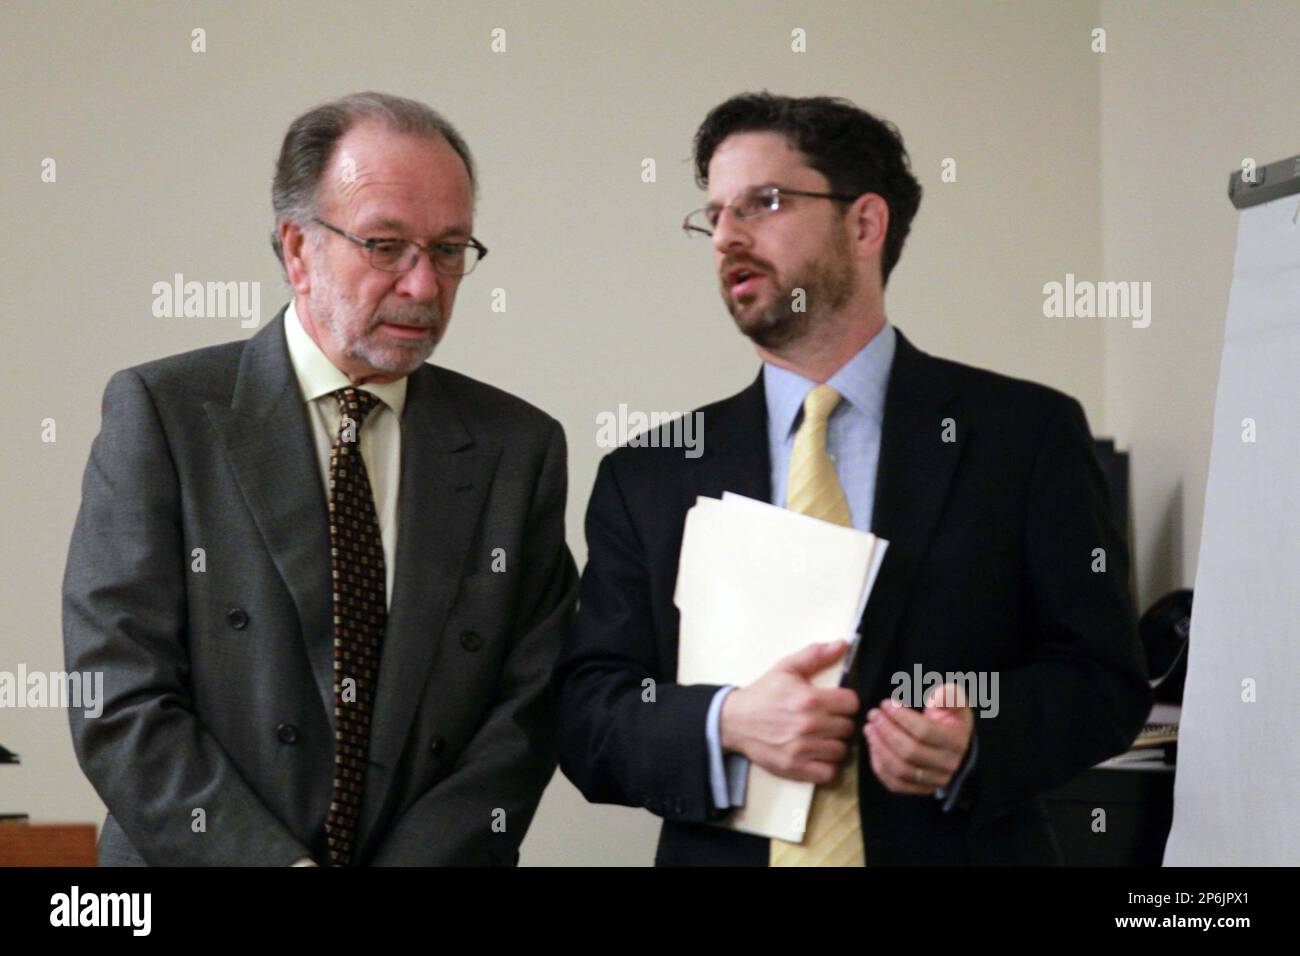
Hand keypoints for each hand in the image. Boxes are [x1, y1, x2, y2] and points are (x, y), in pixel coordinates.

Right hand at [720, 641, 859, 783]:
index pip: (852, 703)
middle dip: (840, 722)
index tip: (836, 704)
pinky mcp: (795, 767)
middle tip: (827, 720)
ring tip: (822, 737)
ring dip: (835, 744)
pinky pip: (829, 772)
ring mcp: (803, 748)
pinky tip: (817, 754)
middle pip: (848, 727)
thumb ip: (815, 655)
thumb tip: (842, 644)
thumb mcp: (786, 668)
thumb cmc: (763, 694)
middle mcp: (809, 724)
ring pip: (842, 750)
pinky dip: (827, 765)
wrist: (734, 721)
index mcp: (810, 698)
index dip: (845, 702)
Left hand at [863, 682, 973, 793]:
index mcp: (956, 741)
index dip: (900, 717)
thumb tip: (939, 696)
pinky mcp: (920, 789)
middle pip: (910, 752)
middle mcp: (948, 765)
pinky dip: (879, 766)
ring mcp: (934, 780)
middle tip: (873, 715)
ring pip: (900, 769)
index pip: (924, 731)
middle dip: (886, 731)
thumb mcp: (954, 700)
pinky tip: (873, 746)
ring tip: (869, 728)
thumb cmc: (948, 715)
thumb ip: (950, 694)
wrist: (951, 741)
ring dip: (879, 747)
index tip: (885, 703)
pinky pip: (895, 783)